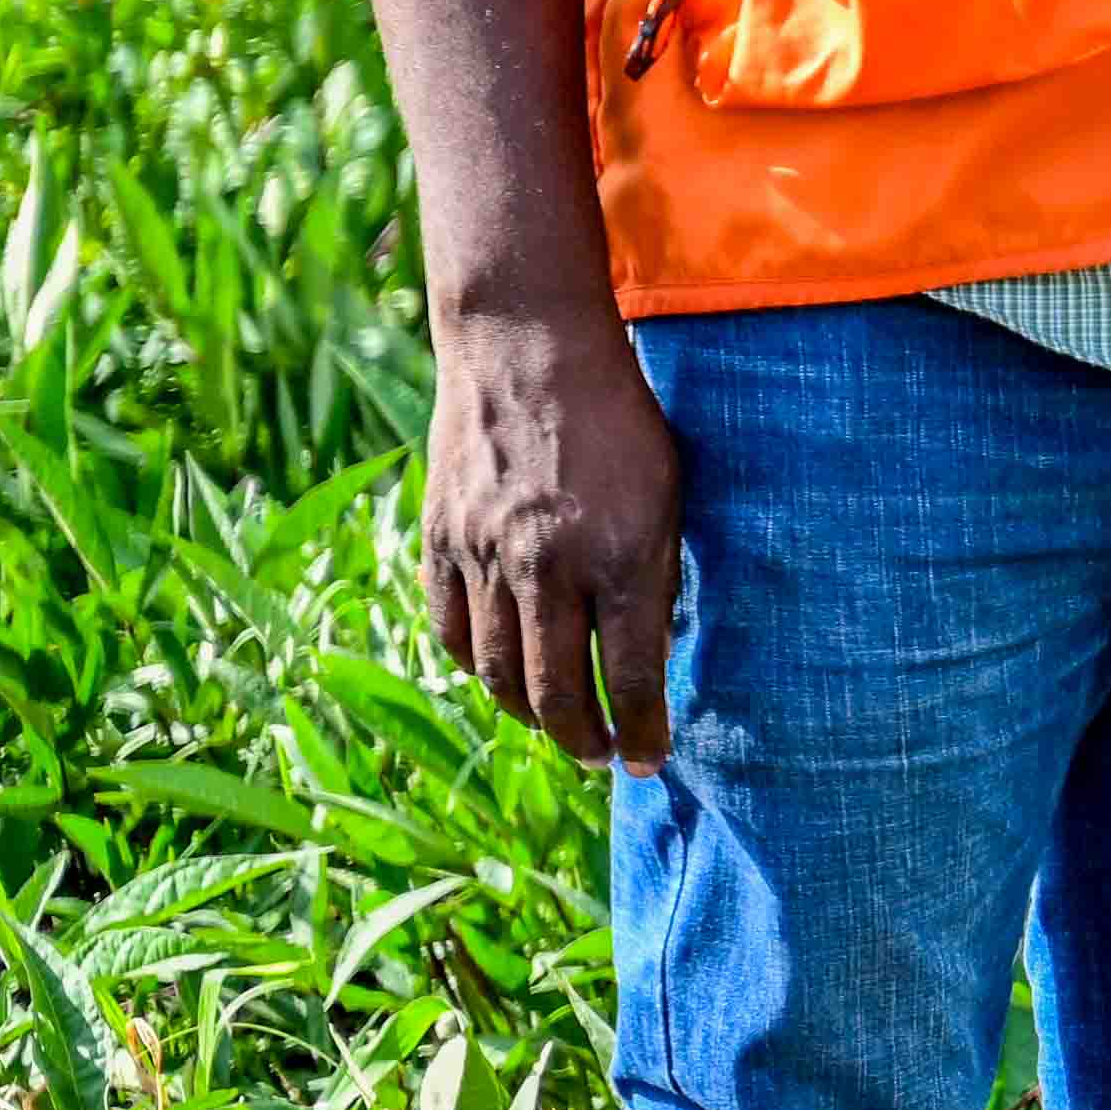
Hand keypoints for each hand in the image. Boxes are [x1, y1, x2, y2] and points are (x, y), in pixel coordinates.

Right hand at [423, 305, 682, 766]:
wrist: (527, 348)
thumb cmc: (622, 419)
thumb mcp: (669, 493)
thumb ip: (658, 574)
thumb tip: (653, 658)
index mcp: (621, 555)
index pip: (629, 676)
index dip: (642, 730)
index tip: (653, 761)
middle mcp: (548, 565)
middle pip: (556, 692)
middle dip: (584, 740)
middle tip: (603, 757)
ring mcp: (485, 555)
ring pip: (497, 673)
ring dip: (529, 715)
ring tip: (558, 727)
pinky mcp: (441, 541)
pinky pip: (452, 631)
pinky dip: (477, 668)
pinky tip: (503, 678)